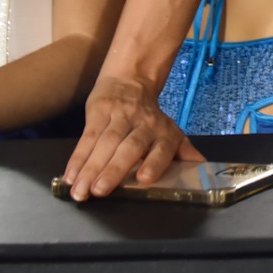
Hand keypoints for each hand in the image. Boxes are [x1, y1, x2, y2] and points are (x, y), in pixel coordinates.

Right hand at [63, 74, 203, 199]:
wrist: (129, 81)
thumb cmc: (150, 118)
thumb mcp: (171, 132)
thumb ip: (184, 153)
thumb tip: (202, 168)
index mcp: (164, 133)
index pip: (162, 148)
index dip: (154, 162)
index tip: (144, 178)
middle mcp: (143, 124)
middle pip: (128, 147)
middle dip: (114, 169)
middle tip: (100, 190)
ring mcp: (120, 117)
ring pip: (105, 143)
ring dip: (90, 168)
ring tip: (80, 190)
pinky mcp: (99, 112)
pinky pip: (87, 137)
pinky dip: (77, 158)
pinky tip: (70, 175)